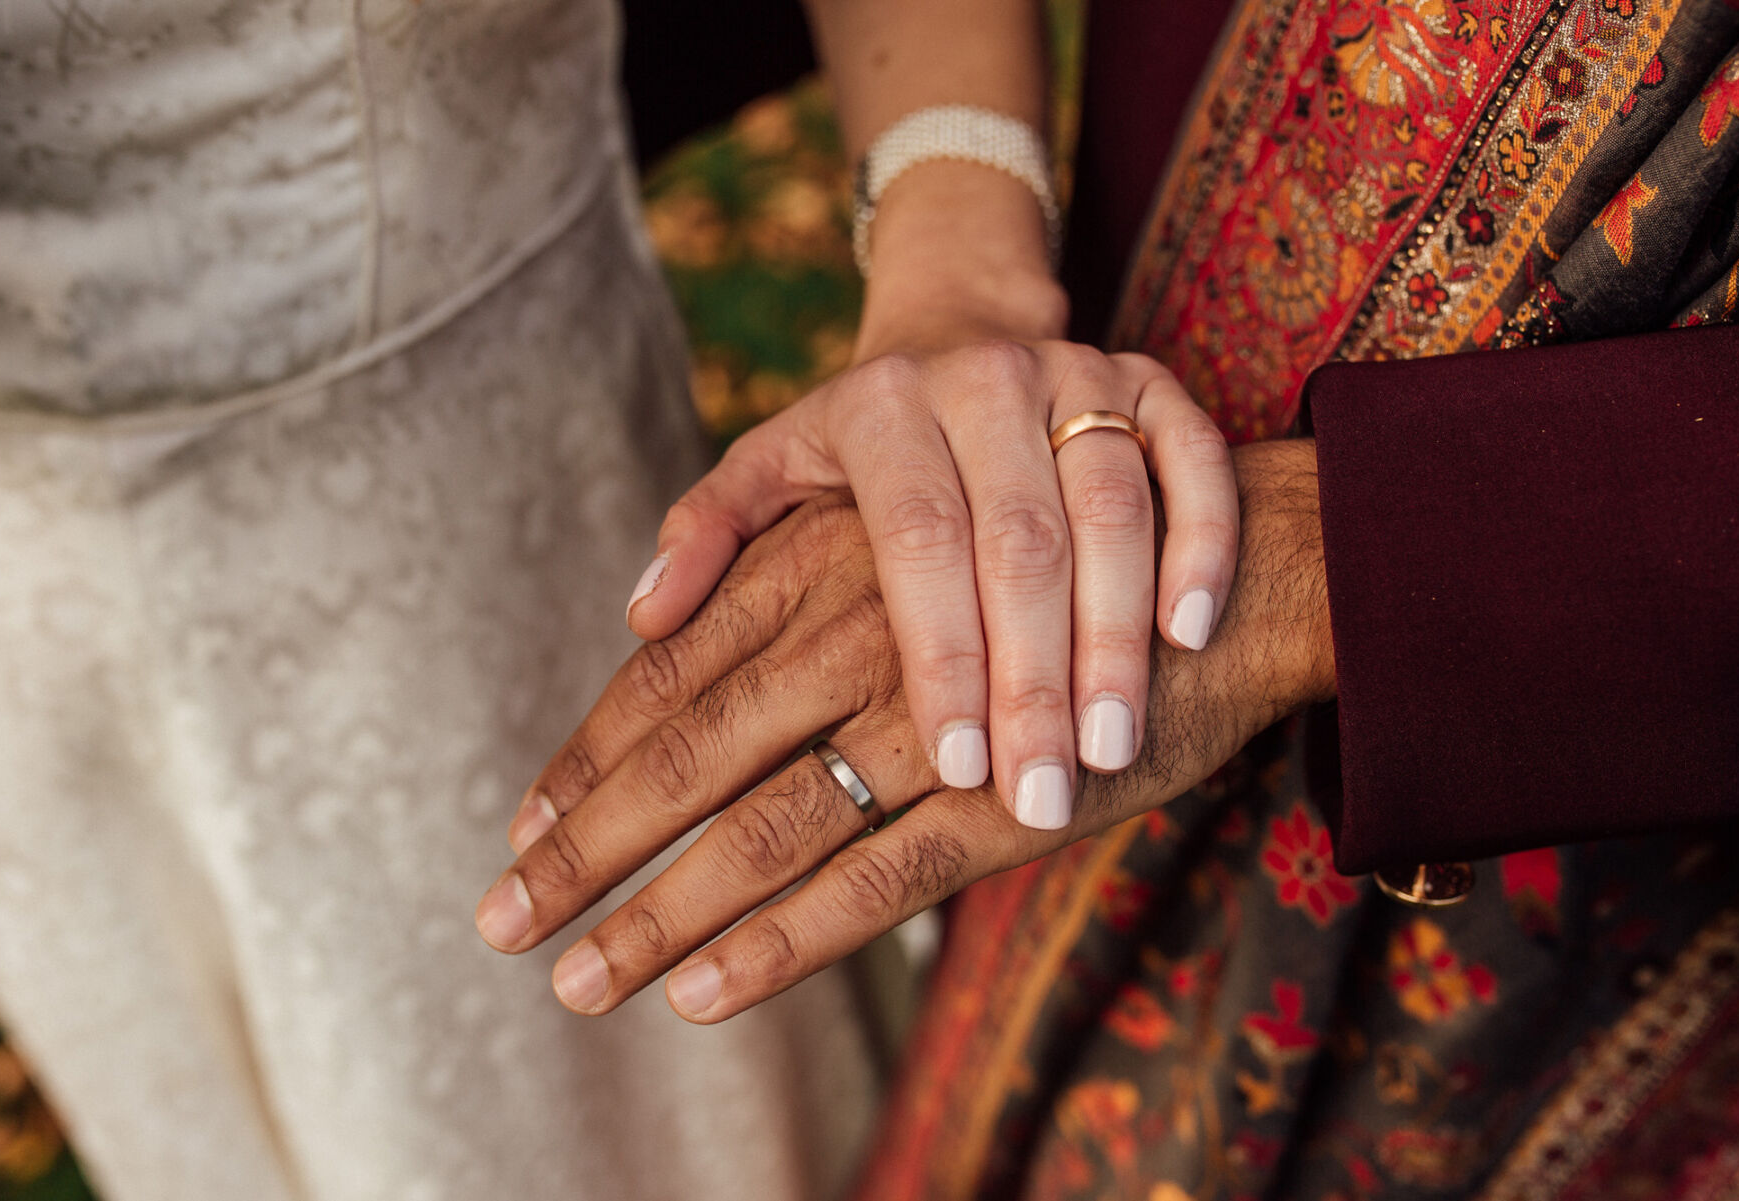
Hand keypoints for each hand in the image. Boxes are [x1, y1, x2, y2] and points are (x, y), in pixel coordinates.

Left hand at [477, 440, 1332, 1021]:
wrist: (1235, 561)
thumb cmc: (1043, 535)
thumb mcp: (906, 512)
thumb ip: (768, 550)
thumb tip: (645, 614)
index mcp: (828, 555)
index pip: (675, 672)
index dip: (588, 756)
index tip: (518, 833)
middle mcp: (863, 624)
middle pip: (695, 750)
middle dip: (592, 846)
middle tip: (503, 926)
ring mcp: (938, 712)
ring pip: (773, 823)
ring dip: (669, 911)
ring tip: (585, 981)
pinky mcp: (1013, 790)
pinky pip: (881, 877)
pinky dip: (790, 938)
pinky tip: (710, 989)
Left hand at [621, 339, 1238, 830]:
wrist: (975, 337)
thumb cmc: (865, 446)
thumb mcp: (775, 466)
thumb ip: (710, 533)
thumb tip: (642, 617)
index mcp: (881, 404)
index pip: (912, 536)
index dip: (941, 651)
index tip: (954, 769)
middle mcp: (983, 382)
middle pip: (1015, 540)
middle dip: (1031, 675)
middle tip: (1038, 795)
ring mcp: (1079, 379)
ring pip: (1109, 512)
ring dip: (1114, 636)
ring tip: (1113, 751)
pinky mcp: (1157, 390)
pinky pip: (1194, 462)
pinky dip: (1198, 542)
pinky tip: (1193, 634)